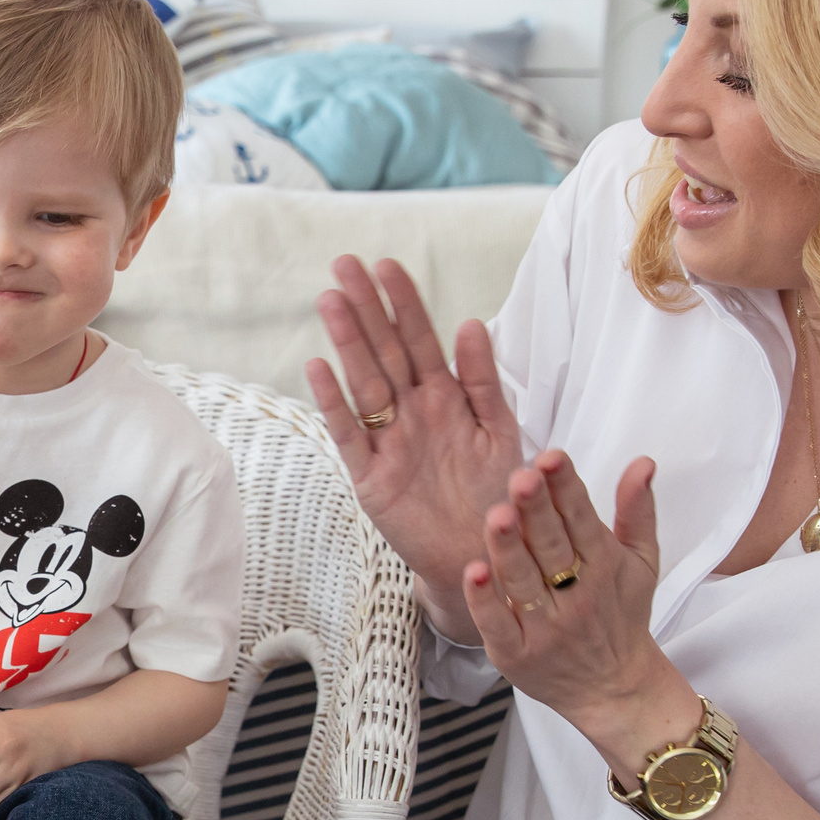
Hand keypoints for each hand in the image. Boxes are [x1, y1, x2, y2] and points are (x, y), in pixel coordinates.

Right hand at [304, 256, 522, 640]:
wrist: (485, 554)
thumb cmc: (495, 493)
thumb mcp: (500, 431)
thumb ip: (485, 380)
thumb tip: (472, 324)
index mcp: (444, 398)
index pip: (420, 339)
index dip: (404, 303)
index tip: (387, 265)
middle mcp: (411, 413)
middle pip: (385, 351)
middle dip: (366, 308)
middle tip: (344, 265)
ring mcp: (388, 442)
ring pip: (364, 382)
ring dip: (347, 341)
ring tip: (330, 299)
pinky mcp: (371, 477)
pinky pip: (349, 434)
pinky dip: (335, 402)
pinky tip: (319, 367)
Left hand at [461, 451, 695, 776]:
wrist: (616, 688)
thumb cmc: (622, 616)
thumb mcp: (642, 562)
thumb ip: (637, 511)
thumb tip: (642, 462)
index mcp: (602, 565)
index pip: (582, 520)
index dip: (566, 488)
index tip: (551, 458)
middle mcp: (575, 594)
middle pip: (551, 546)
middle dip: (537, 511)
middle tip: (522, 478)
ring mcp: (545, 627)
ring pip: (523, 582)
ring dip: (508, 548)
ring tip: (497, 515)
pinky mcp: (516, 655)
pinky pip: (498, 624)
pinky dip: (485, 600)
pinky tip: (474, 571)